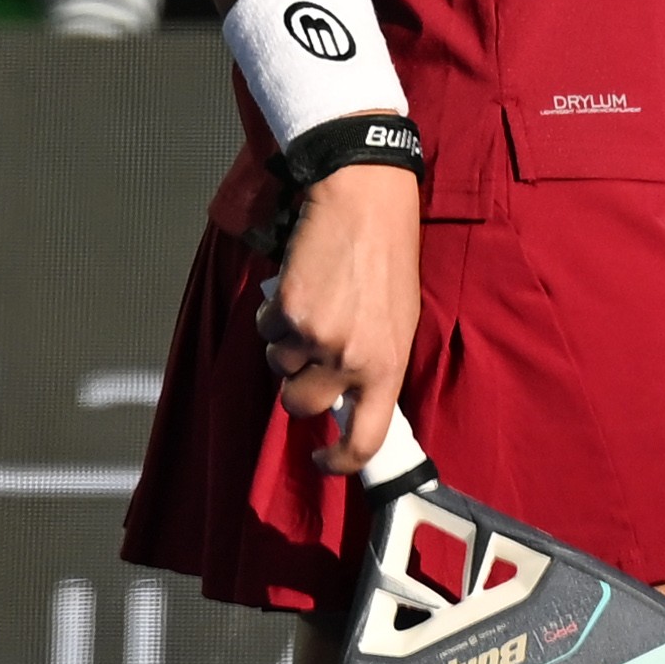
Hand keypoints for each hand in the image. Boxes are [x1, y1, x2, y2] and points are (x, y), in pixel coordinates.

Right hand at [262, 164, 422, 476]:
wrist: (365, 201)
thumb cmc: (387, 258)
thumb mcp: (399, 320)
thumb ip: (374, 364)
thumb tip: (348, 402)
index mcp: (388, 364)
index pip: (365, 439)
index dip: (340, 462)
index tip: (323, 458)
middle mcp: (352, 357)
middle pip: (301, 405)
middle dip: (298, 385)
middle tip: (312, 351)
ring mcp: (316, 335)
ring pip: (279, 365)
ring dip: (287, 343)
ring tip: (315, 304)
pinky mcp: (286, 310)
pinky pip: (265, 330)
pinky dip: (274, 314)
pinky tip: (299, 286)